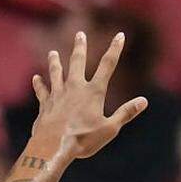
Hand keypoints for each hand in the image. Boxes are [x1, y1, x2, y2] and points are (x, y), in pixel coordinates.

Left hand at [31, 32, 147, 159]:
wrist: (53, 147)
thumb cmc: (84, 140)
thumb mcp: (110, 128)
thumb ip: (126, 113)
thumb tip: (144, 101)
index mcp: (94, 92)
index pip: (108, 65)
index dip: (115, 49)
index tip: (120, 35)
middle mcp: (75, 88)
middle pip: (78, 62)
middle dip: (80, 47)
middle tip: (80, 34)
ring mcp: (58, 94)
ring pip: (56, 72)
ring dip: (55, 62)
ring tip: (52, 52)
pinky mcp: (46, 104)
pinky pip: (42, 91)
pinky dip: (39, 84)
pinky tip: (36, 78)